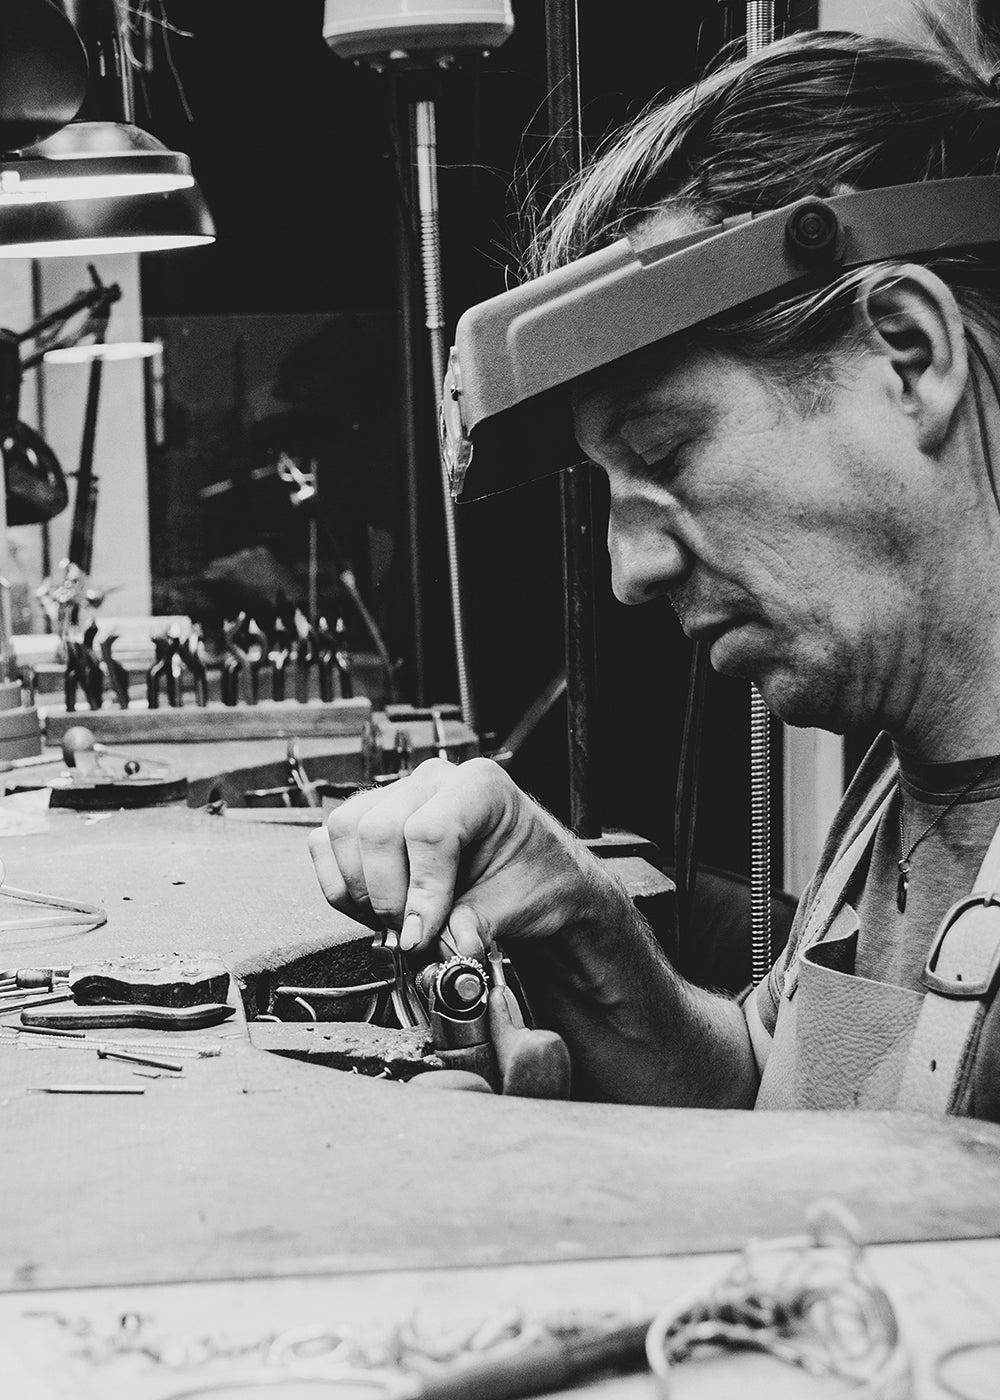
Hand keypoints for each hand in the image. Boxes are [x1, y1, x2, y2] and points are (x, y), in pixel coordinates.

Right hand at [307, 756, 618, 957]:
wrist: (532, 878)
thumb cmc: (533, 877)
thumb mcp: (521, 904)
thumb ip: (478, 922)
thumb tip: (447, 943)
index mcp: (480, 787)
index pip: (428, 831)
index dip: (420, 891)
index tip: (421, 935)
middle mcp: (433, 782)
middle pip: (377, 830)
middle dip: (387, 897)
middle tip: (410, 935)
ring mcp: (396, 795)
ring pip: (344, 831)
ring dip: (360, 891)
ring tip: (395, 922)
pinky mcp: (368, 816)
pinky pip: (326, 841)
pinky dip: (340, 883)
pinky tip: (373, 907)